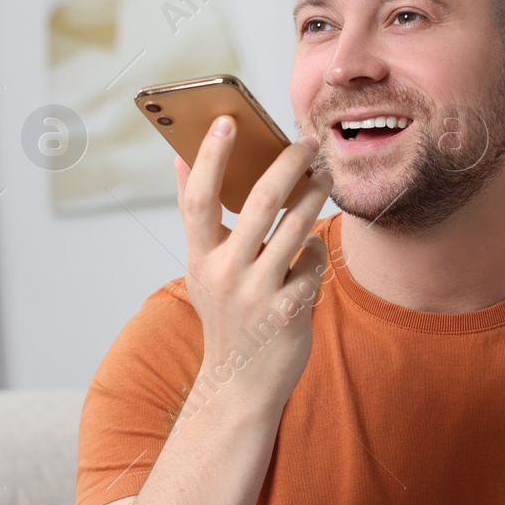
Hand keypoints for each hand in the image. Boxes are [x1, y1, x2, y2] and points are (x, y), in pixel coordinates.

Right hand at [174, 114, 333, 417]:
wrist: (241, 385)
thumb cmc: (227, 315)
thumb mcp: (202, 268)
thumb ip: (197, 217)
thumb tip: (180, 158)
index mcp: (199, 259)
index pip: (199, 199)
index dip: (211, 157)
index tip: (225, 120)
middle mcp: (224, 274)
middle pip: (261, 202)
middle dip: (288, 164)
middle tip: (307, 142)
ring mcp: (257, 294)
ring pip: (297, 227)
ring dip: (315, 196)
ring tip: (324, 177)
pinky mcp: (288, 312)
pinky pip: (313, 262)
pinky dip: (316, 254)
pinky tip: (311, 257)